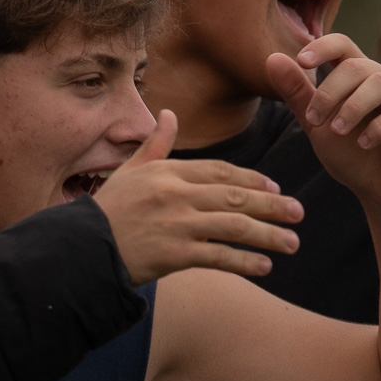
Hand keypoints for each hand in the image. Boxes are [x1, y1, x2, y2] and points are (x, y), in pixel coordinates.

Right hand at [93, 111, 302, 282]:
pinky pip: (219, 256)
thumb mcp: (129, 172)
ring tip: (291, 243)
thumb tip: (169, 114)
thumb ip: (155, 144)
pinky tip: (265, 266)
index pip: (221, 172)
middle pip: (235, 197)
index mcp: (167, 172)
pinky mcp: (174, 254)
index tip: (275, 188)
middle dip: (272, 205)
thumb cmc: (106, 212)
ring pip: (234, 226)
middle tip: (298, 213)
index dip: (252, 180)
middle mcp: (175, 195)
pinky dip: (245, 261)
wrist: (81, 250)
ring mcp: (176, 224)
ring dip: (268, 235)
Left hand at [266, 35, 380, 212]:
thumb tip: (272, 58)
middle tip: (313, 120)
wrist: (379, 189)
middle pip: (357, 66)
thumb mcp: (315, 124)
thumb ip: (297, 93)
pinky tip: (363, 144)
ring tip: (337, 131)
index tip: (302, 61)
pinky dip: (380, 127)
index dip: (323, 46)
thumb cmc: (348, 152)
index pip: (342, 45)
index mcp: (358, 76)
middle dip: (330, 91)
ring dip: (354, 106)